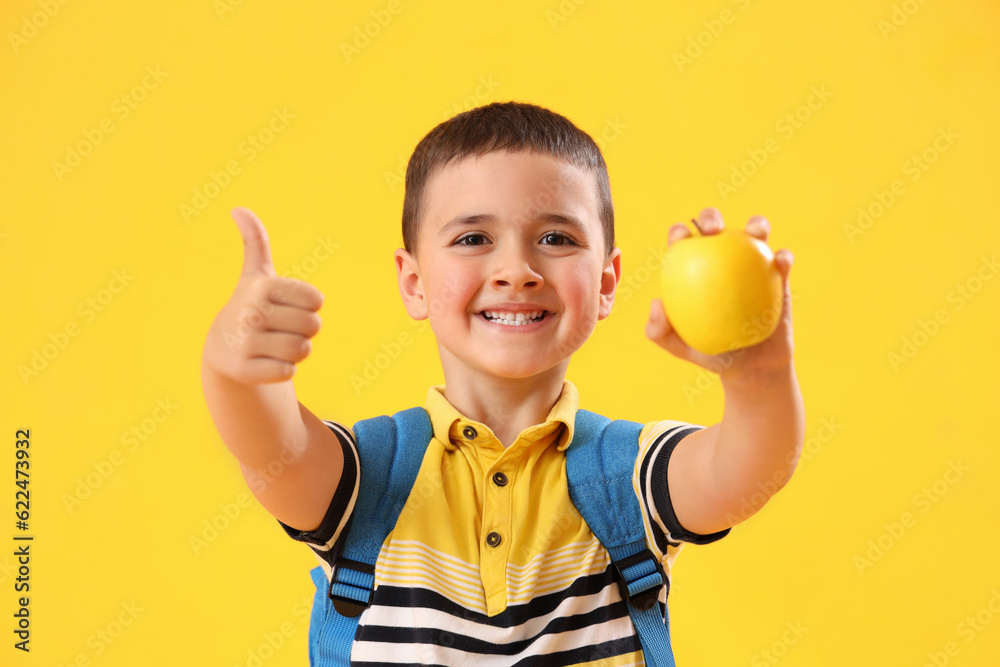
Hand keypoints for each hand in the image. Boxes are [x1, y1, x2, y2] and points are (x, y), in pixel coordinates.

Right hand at [202, 207, 323, 383]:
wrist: (222, 349)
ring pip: (303, 350)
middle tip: (279, 329)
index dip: (307, 308)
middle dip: (303, 331)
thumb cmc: (251, 307)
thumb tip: (239, 209)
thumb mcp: (254, 274)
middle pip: (313, 326)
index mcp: (262, 286)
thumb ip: (255, 241)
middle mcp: (251, 312)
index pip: (317, 301)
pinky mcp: (246, 370)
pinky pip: (289, 371)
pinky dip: (283, 370)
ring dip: (295, 351)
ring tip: (273, 345)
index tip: (284, 308)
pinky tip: (265, 362)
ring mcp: (246, 342)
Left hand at [645, 207, 794, 382]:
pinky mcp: (778, 275)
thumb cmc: (713, 354)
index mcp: (696, 270)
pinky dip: (783, 257)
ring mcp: (752, 264)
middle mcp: (723, 260)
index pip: (684, 244)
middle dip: (710, 217)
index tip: (681, 238)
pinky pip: (782, 261)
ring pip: (755, 233)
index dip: (679, 232)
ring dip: (756, 224)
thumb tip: (656, 303)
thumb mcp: (681, 348)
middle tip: (712, 230)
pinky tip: (780, 261)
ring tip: (755, 232)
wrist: (753, 367)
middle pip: (716, 228)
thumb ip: (660, 332)